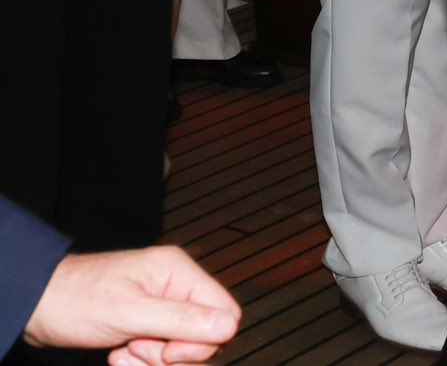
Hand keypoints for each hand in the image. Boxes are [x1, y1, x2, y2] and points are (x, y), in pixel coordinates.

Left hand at [24, 245, 239, 361]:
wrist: (35, 307)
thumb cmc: (75, 300)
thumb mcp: (129, 312)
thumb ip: (181, 319)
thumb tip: (229, 327)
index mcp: (179, 272)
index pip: (224, 312)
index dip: (203, 341)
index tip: (168, 353)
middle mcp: (176, 287)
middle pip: (207, 334)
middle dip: (175, 354)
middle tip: (141, 351)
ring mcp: (162, 306)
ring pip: (185, 347)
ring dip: (157, 361)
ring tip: (125, 355)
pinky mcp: (147, 325)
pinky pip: (164, 352)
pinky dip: (145, 362)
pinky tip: (119, 357)